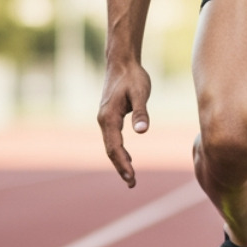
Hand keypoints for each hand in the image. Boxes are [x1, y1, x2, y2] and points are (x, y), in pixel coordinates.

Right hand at [97, 60, 151, 186]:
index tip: (131, 177)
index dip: (123, 163)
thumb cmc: (133, 76)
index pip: (115, 147)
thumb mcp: (141, 93)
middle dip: (121, 167)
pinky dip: (119, 151)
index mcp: (109, 117)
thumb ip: (141, 112)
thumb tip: (142, 131)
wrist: (121, 62)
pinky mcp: (110, 116)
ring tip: (130, 178)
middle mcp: (104, 120)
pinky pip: (113, 139)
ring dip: (120, 161)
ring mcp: (105, 119)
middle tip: (132, 183)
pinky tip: (128, 158)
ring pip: (111, 146)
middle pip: (110, 150)